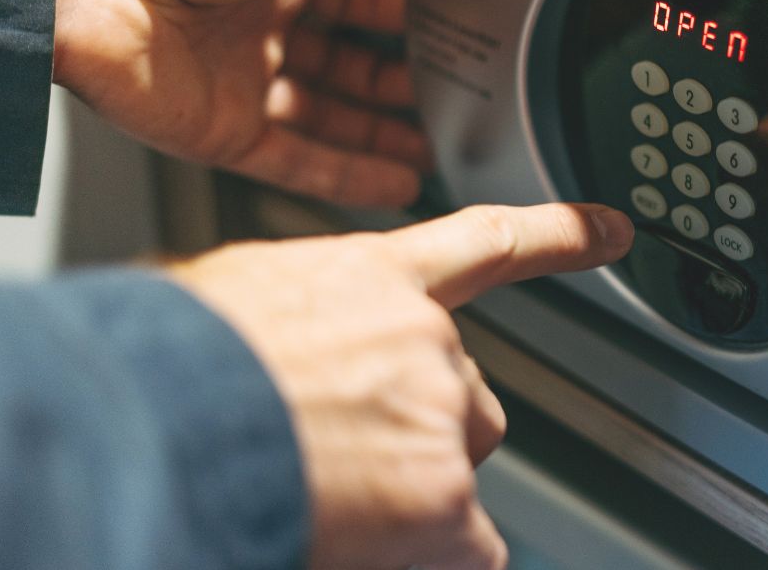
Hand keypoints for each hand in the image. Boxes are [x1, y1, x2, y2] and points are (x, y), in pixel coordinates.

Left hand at [52, 0, 441, 205]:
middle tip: (453, 97)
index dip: (406, 15)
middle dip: (401, 82)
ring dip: (382, 137)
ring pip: (329, 119)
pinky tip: (395, 184)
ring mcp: (241, 80)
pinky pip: (297, 162)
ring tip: (436, 151)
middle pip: (348, 63)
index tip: (453, 28)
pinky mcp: (222, 132)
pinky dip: (348, 176)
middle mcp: (259, 23)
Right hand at [168, 203, 635, 569]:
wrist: (153, 424)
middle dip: (421, 428)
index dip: (561, 233)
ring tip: (331, 488)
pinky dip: (424, 551)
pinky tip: (361, 536)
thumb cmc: (177, 362)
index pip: (490, 244)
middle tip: (347, 448)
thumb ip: (312, 315)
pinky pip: (465, 544)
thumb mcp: (242, 298)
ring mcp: (443, 418)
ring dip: (412, 490)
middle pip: (467, 395)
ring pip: (456, 467)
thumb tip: (309, 349)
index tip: (614, 229)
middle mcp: (427, 342)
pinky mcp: (445, 499)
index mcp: (376, 280)